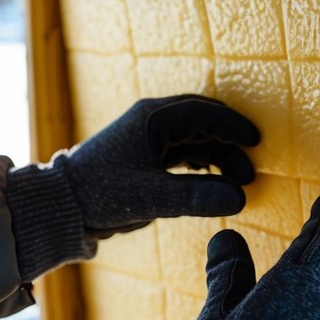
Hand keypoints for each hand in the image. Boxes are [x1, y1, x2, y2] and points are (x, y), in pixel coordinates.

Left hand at [6, 95, 259, 280]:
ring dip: (219, 156)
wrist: (63, 206)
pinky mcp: (147, 155)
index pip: (204, 113)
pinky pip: (185, 152)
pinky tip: (215, 179)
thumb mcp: (152, 197)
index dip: (233, 127)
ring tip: (237, 182)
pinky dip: (204, 164)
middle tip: (249, 171)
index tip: (256, 142)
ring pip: (196, 139)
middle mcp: (153, 122)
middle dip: (230, 143)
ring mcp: (150, 138)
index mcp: (154, 119)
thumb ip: (197, 197)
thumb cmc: (101, 194)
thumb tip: (241, 198)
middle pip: (204, 123)